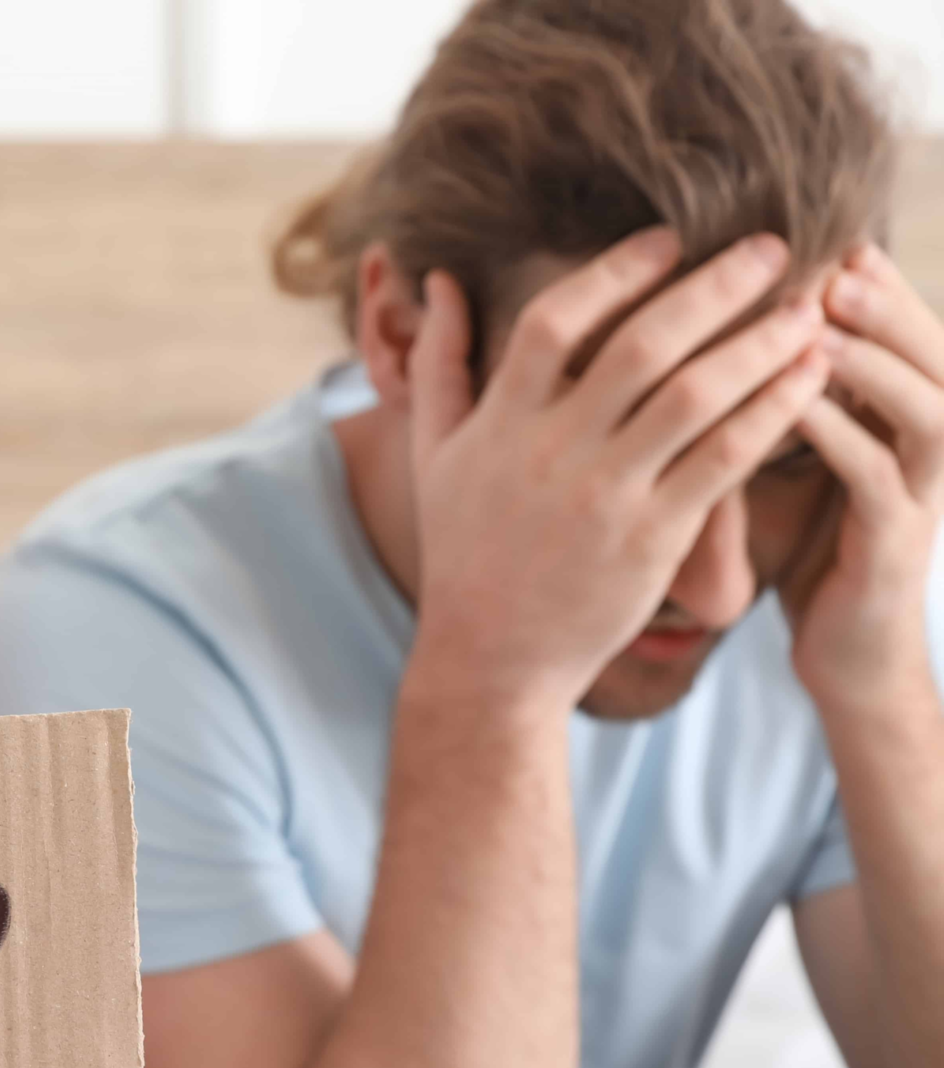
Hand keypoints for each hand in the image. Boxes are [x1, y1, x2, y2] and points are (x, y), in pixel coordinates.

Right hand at [404, 228, 831, 710]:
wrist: (490, 657)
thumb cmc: (464, 548)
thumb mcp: (431, 455)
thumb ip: (434, 363)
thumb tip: (434, 280)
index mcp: (500, 423)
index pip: (555, 322)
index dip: (615, 271)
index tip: (670, 239)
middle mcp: (551, 454)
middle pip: (642, 345)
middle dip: (715, 287)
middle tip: (772, 248)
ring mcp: (603, 498)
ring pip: (694, 398)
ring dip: (760, 344)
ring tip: (807, 309)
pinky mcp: (650, 541)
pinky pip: (723, 463)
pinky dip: (771, 413)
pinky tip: (806, 379)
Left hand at [790, 245, 943, 716]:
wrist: (845, 656)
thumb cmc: (819, 550)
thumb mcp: (809, 463)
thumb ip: (799, 401)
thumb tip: (744, 329)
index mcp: (911, 425)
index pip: (906, 337)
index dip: (873, 286)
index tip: (821, 237)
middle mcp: (933, 451)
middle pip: (934, 355)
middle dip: (886, 305)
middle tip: (832, 260)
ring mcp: (925, 497)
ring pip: (924, 409)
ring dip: (872, 360)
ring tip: (820, 318)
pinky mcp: (898, 545)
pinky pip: (876, 479)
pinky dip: (840, 436)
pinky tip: (795, 406)